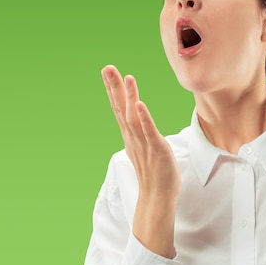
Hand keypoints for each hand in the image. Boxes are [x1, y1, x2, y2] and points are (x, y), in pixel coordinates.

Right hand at [102, 65, 180, 256]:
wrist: (157, 197)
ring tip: (126, 78)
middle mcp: (133, 137)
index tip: (109, 71)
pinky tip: (139, 104)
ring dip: (129, 97)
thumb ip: (140, 134)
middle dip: (114, 87)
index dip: (114, 89)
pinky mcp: (156, 150)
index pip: (120, 108)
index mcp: (131, 136)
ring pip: (133, 117)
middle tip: (107, 67)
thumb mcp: (145, 148)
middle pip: (121, 108)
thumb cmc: (154, 173)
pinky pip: (149, 132)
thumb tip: (138, 124)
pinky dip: (144, 118)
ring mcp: (143, 143)